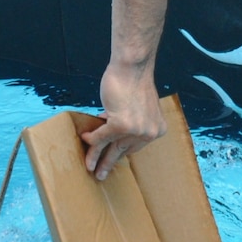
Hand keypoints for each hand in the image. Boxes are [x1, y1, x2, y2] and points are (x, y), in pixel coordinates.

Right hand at [81, 62, 164, 180]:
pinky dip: (91, 139)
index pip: (135, 146)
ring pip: (111, 146)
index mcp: (157, 129)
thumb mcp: (135, 107)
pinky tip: (84, 139)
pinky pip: (101, 136)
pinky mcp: (120, 125)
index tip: (111, 158)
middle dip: (109, 162)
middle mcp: (149, 133)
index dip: (119, 151)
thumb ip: (127, 120)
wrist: (132, 66)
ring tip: (89, 167)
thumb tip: (108, 131)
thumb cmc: (133, 81)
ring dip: (96, 157)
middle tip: (101, 174)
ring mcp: (135, 130)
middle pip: (124, 150)